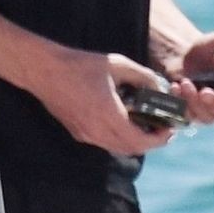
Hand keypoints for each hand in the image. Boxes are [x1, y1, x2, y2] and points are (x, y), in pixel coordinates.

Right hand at [30, 45, 175, 153]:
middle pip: (131, 149)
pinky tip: (124, 122)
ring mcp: (86, 134)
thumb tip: (160, 87)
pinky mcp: (78, 133)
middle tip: (162, 130)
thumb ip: (143, 76)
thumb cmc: (81, 64)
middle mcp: (96, 130)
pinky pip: (104, 143)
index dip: (159, 139)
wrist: (44, 70)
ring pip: (117, 148)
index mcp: (108, 114)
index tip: (169, 130)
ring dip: (134, 142)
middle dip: (150, 142)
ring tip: (146, 126)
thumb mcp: (118, 64)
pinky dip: (119, 138)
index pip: (140, 141)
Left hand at [172, 27, 213, 125]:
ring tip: (185, 82)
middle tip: (205, 91)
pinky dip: (181, 102)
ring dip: (195, 102)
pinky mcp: (191, 113)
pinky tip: (176, 87)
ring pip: (206, 118)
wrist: (183, 54)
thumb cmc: (210, 46)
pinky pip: (187, 116)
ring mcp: (209, 111)